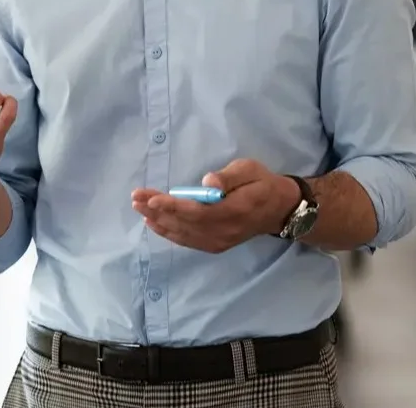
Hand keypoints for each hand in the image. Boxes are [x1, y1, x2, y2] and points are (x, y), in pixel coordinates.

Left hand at [132, 159, 298, 253]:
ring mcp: (219, 241)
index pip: (197, 211)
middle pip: (185, 224)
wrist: (279, 209)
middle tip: (136, 198)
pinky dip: (169, 233)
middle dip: (158, 211)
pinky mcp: (216, 245)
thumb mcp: (250, 170)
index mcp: (233, 211)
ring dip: (159, 221)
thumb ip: (229, 177)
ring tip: (139, 208)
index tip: (152, 198)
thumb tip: (208, 182)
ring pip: (183, 234)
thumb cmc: (262, 183)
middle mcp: (224, 231)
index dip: (172, 206)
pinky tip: (154, 223)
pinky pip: (188, 241)